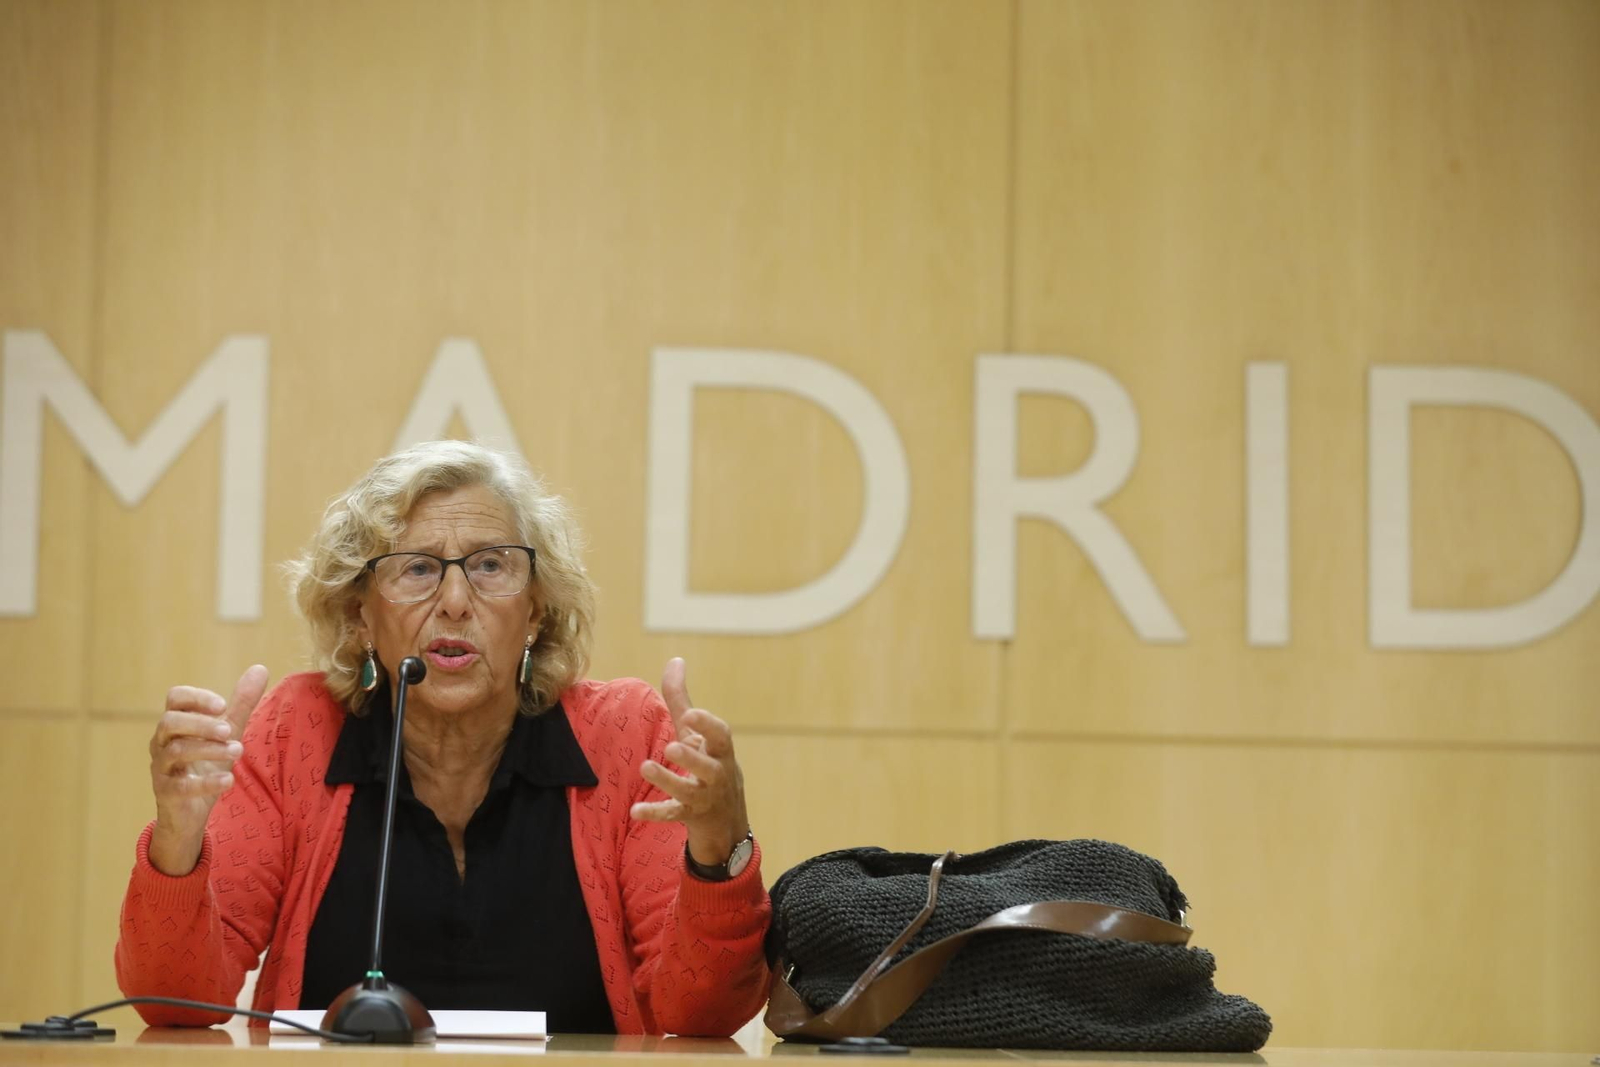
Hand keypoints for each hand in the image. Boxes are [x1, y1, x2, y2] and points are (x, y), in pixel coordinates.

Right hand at [147, 665, 268, 875]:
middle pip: (170, 722)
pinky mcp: (166, 793)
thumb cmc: (205, 764)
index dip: (197, 698)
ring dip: (210, 750)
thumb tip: (261, 668)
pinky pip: (179, 786)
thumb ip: (240, 704)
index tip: (222, 705)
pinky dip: (205, 783)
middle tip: (229, 730)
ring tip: (237, 751)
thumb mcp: (226, 732)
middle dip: (201, 723)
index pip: (175, 698)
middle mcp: (162, 742)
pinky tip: (228, 781)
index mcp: (176, 723)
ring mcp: (161, 768)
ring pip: (176, 751)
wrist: (190, 811)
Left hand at [631, 657, 749, 867]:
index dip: (708, 724)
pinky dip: (656, 813)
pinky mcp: (690, 816)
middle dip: (692, 759)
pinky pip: (673, 815)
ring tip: (646, 767)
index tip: (691, 713)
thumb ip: (682, 700)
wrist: (726, 820)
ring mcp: (705, 798)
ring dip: (668, 781)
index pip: (721, 736)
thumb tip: (676, 660)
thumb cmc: (707, 764)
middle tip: (672, 748)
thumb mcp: (696, 733)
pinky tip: (636, 810)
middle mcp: (717, 774)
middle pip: (709, 767)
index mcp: (720, 751)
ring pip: (689, 792)